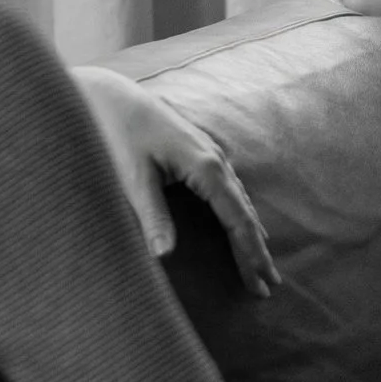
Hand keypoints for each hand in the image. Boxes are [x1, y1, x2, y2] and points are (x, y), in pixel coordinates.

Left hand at [69, 65, 281, 296]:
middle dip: (258, 251)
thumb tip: (164, 256)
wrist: (111, 96)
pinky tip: (240, 223)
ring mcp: (212, 154)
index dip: (250, 255)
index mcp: (207, 168)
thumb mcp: (134, 178)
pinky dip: (240, 214)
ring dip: (251, 234)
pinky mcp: (201, 153)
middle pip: (246, 214)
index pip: (239, 221)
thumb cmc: (119, 135)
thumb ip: (153, 216)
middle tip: (269, 286)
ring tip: (260, 263)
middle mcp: (217, 160)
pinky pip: (231, 190)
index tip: (260, 285)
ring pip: (241, 201)